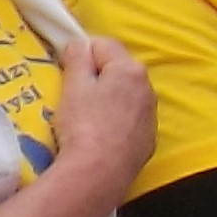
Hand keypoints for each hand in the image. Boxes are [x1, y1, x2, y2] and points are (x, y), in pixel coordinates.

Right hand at [47, 37, 156, 209]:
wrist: (100, 173)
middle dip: (96, 75)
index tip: (65, 68)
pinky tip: (100, 134)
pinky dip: (116, 120)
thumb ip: (77, 59)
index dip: (81, 52)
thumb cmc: (83, 125)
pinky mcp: (148, 139)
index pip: (103, 44)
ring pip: (126, 95)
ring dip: (108, 97)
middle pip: (118, 69)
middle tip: (73, 93)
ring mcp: (151, 115)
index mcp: (131, 69)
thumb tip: (80, 43)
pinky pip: (130, 119)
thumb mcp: (74, 86)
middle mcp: (148, 88)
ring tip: (85, 116)